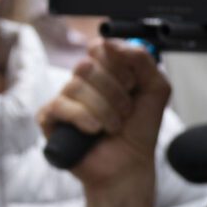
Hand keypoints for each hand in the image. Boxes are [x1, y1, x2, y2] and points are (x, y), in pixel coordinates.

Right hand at [38, 40, 169, 198]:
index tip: (131, 83)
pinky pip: (60, 105)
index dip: (116, 64)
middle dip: (114, 91)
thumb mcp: (156, 89)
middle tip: (126, 110)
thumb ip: (142, 59)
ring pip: (75, 86)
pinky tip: (93, 131)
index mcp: (104, 71)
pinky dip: (83, 118)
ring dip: (104, 110)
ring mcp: (64, 99)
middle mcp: (82, 82)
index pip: (99, 47)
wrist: (129, 164)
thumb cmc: (140, 129)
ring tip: (113, 127)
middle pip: (85, 65)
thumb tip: (111, 42)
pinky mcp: (49, 118)